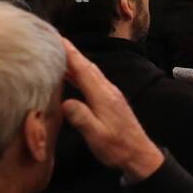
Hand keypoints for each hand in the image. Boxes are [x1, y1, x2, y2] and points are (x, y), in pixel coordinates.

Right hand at [59, 39, 163, 181]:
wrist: (138, 154)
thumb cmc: (117, 147)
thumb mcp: (96, 136)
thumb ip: (82, 118)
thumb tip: (65, 102)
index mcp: (103, 96)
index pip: (83, 70)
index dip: (70, 53)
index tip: (57, 38)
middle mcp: (108, 90)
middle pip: (87, 66)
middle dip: (71, 51)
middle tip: (54, 39)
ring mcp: (110, 94)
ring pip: (90, 72)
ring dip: (75, 61)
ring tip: (58, 52)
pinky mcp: (110, 100)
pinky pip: (92, 80)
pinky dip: (80, 73)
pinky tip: (71, 74)